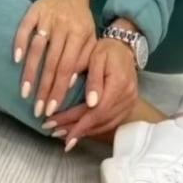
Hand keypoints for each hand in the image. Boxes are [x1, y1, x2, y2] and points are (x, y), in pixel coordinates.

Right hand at [13, 0, 95, 118]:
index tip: (52, 108)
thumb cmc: (81, 21)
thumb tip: (70, 84)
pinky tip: (16, 60)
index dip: (59, 89)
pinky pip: (25, 28)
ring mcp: (48, 17)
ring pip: (37, 48)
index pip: (68, 67)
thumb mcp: (90, 38)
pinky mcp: (34, 10)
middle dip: (44, 88)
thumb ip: (83, 59)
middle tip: (37, 109)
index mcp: (80, 34)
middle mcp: (64, 26)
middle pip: (52, 62)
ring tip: (24, 92)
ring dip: (30, 71)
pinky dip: (19, 43)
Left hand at [43, 36, 137, 150]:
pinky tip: (80, 130)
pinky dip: (94, 128)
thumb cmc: (107, 50)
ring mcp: (129, 103)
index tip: (57, 128)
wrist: (125, 48)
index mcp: (119, 84)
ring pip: (105, 124)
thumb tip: (90, 103)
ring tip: (63, 134)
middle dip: (75, 128)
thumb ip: (94, 79)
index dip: (78, 123)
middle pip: (99, 120)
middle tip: (53, 131)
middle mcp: (127, 97)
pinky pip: (110, 122)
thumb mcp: (97, 57)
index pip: (97, 110)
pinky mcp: (128, 107)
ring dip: (83, 131)